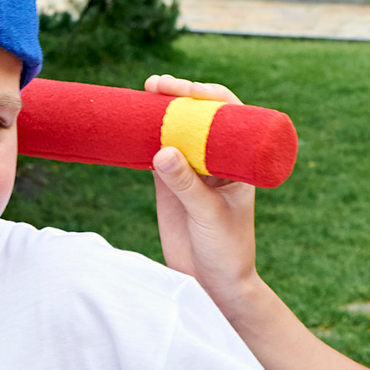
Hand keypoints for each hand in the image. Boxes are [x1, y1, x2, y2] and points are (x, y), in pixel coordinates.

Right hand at [146, 75, 260, 310]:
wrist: (213, 284)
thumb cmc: (227, 250)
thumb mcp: (210, 216)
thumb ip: (187, 185)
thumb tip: (162, 150)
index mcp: (239, 160)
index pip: (228, 115)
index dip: (208, 96)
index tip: (188, 91)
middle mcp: (216, 159)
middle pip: (198, 116)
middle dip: (179, 96)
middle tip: (156, 86)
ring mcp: (191, 169)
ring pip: (175, 130)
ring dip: (158, 113)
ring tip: (141, 96)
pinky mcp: (168, 184)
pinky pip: (154, 152)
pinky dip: (143, 137)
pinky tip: (130, 124)